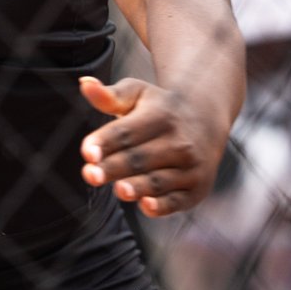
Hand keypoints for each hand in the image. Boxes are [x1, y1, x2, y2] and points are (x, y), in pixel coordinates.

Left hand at [78, 76, 225, 217]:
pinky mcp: (196, 189)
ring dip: (137, 187)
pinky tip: (146, 206)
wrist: (205, 118)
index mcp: (161, 116)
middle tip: (91, 174)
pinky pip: (177, 200)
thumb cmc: (160, 108)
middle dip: (114, 167)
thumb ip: (110, 95)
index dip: (106, 142)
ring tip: (118, 190)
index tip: (87, 151)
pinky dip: (163, 206)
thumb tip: (85, 84)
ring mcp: (190, 167)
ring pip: (158, 180)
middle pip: (140, 158)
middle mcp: (179, 141)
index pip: (127, 132)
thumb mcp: (138, 94)